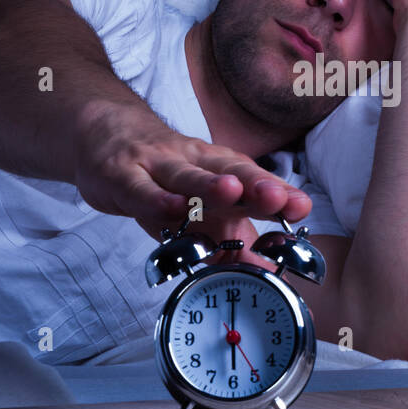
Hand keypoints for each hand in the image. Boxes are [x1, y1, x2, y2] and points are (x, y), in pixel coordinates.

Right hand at [72, 99, 311, 242]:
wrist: (106, 133)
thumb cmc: (162, 175)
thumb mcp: (198, 208)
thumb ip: (231, 242)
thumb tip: (267, 275)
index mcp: (219, 169)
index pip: (253, 179)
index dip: (277, 192)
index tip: (301, 206)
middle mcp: (194, 163)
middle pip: (229, 173)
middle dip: (255, 187)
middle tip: (279, 199)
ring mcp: (157, 167)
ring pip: (186, 176)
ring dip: (209, 185)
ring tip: (233, 193)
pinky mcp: (121, 175)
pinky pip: (140, 189)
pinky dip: (155, 199)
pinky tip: (172, 207)